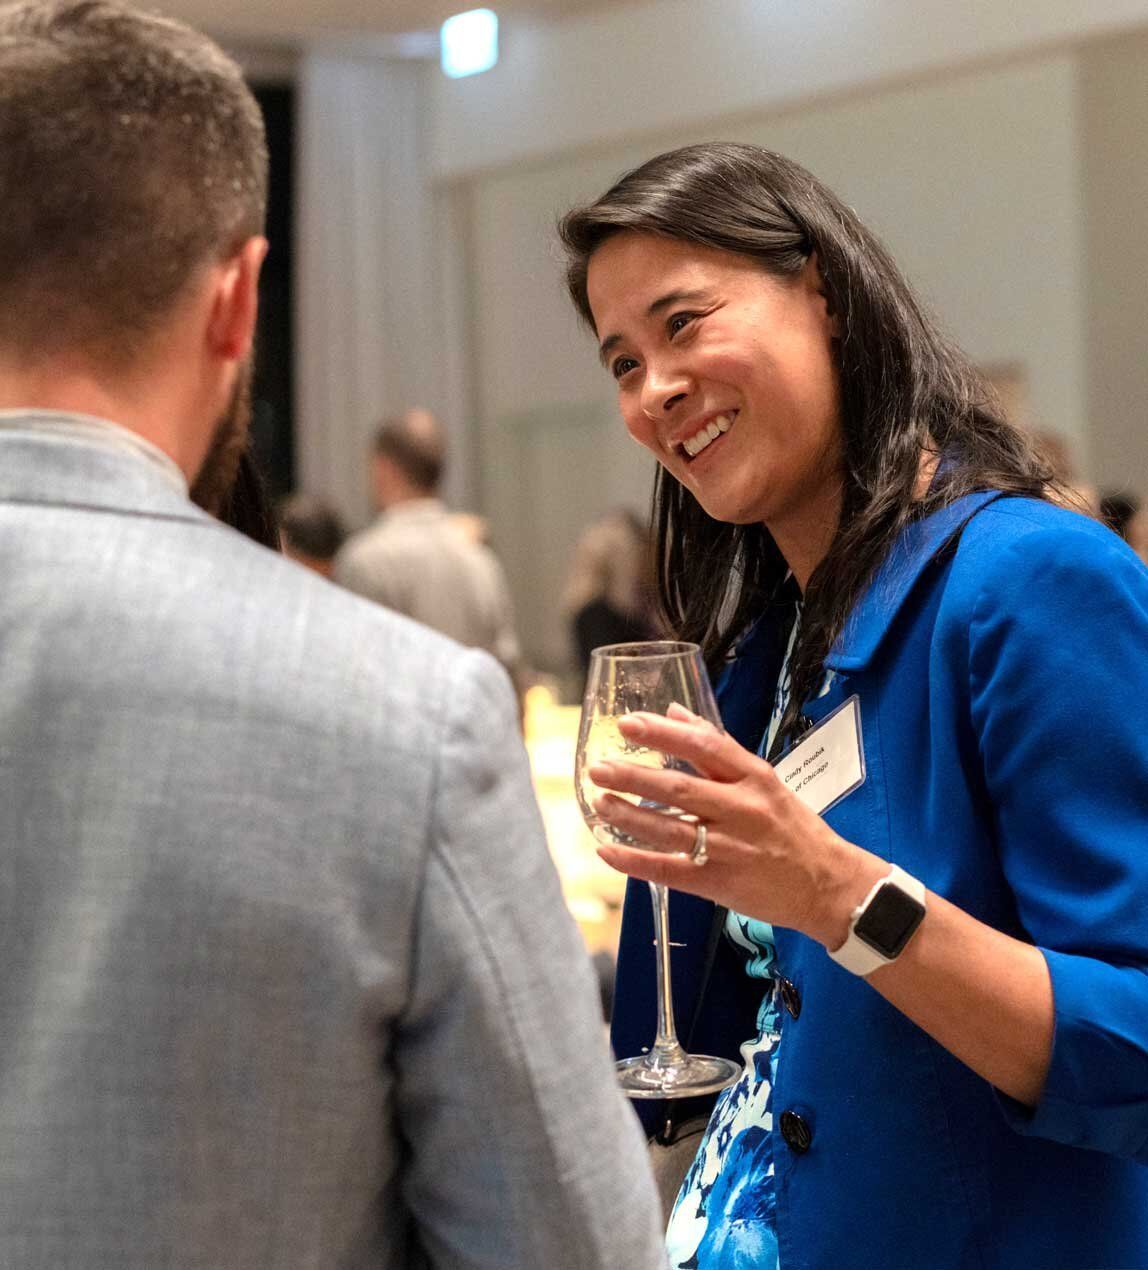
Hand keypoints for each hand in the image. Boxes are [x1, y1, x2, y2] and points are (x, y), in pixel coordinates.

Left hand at [588, 704, 882, 947]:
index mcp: (755, 778)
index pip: (706, 747)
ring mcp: (730, 848)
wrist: (829, 885)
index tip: (629, 724)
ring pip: (670, 830)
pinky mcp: (720, 883)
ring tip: (599, 803)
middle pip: (680, 789)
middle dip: (634, 777)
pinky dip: (635, 861)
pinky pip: (669, 870)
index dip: (664, 734)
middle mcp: (742, 810)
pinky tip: (607, 850)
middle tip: (600, 767)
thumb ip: (719, 747)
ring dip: (629, 816)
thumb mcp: (765, 779)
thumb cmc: (794, 828)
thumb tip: (677, 713)